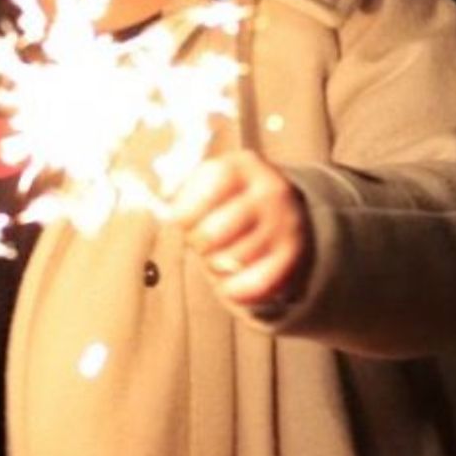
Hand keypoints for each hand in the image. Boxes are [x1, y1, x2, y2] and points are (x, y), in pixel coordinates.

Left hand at [168, 152, 312, 307]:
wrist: (283, 212)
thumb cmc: (230, 200)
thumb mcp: (210, 180)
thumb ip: (182, 192)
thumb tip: (164, 211)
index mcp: (245, 166)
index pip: (212, 184)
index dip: (187, 208)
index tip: (180, 220)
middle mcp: (270, 192)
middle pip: (215, 231)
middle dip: (198, 242)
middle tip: (201, 241)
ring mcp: (284, 225)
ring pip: (231, 261)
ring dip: (216, 266)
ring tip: (220, 255)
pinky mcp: (291, 257)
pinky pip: (252, 285)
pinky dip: (234, 289)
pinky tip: (232, 278)